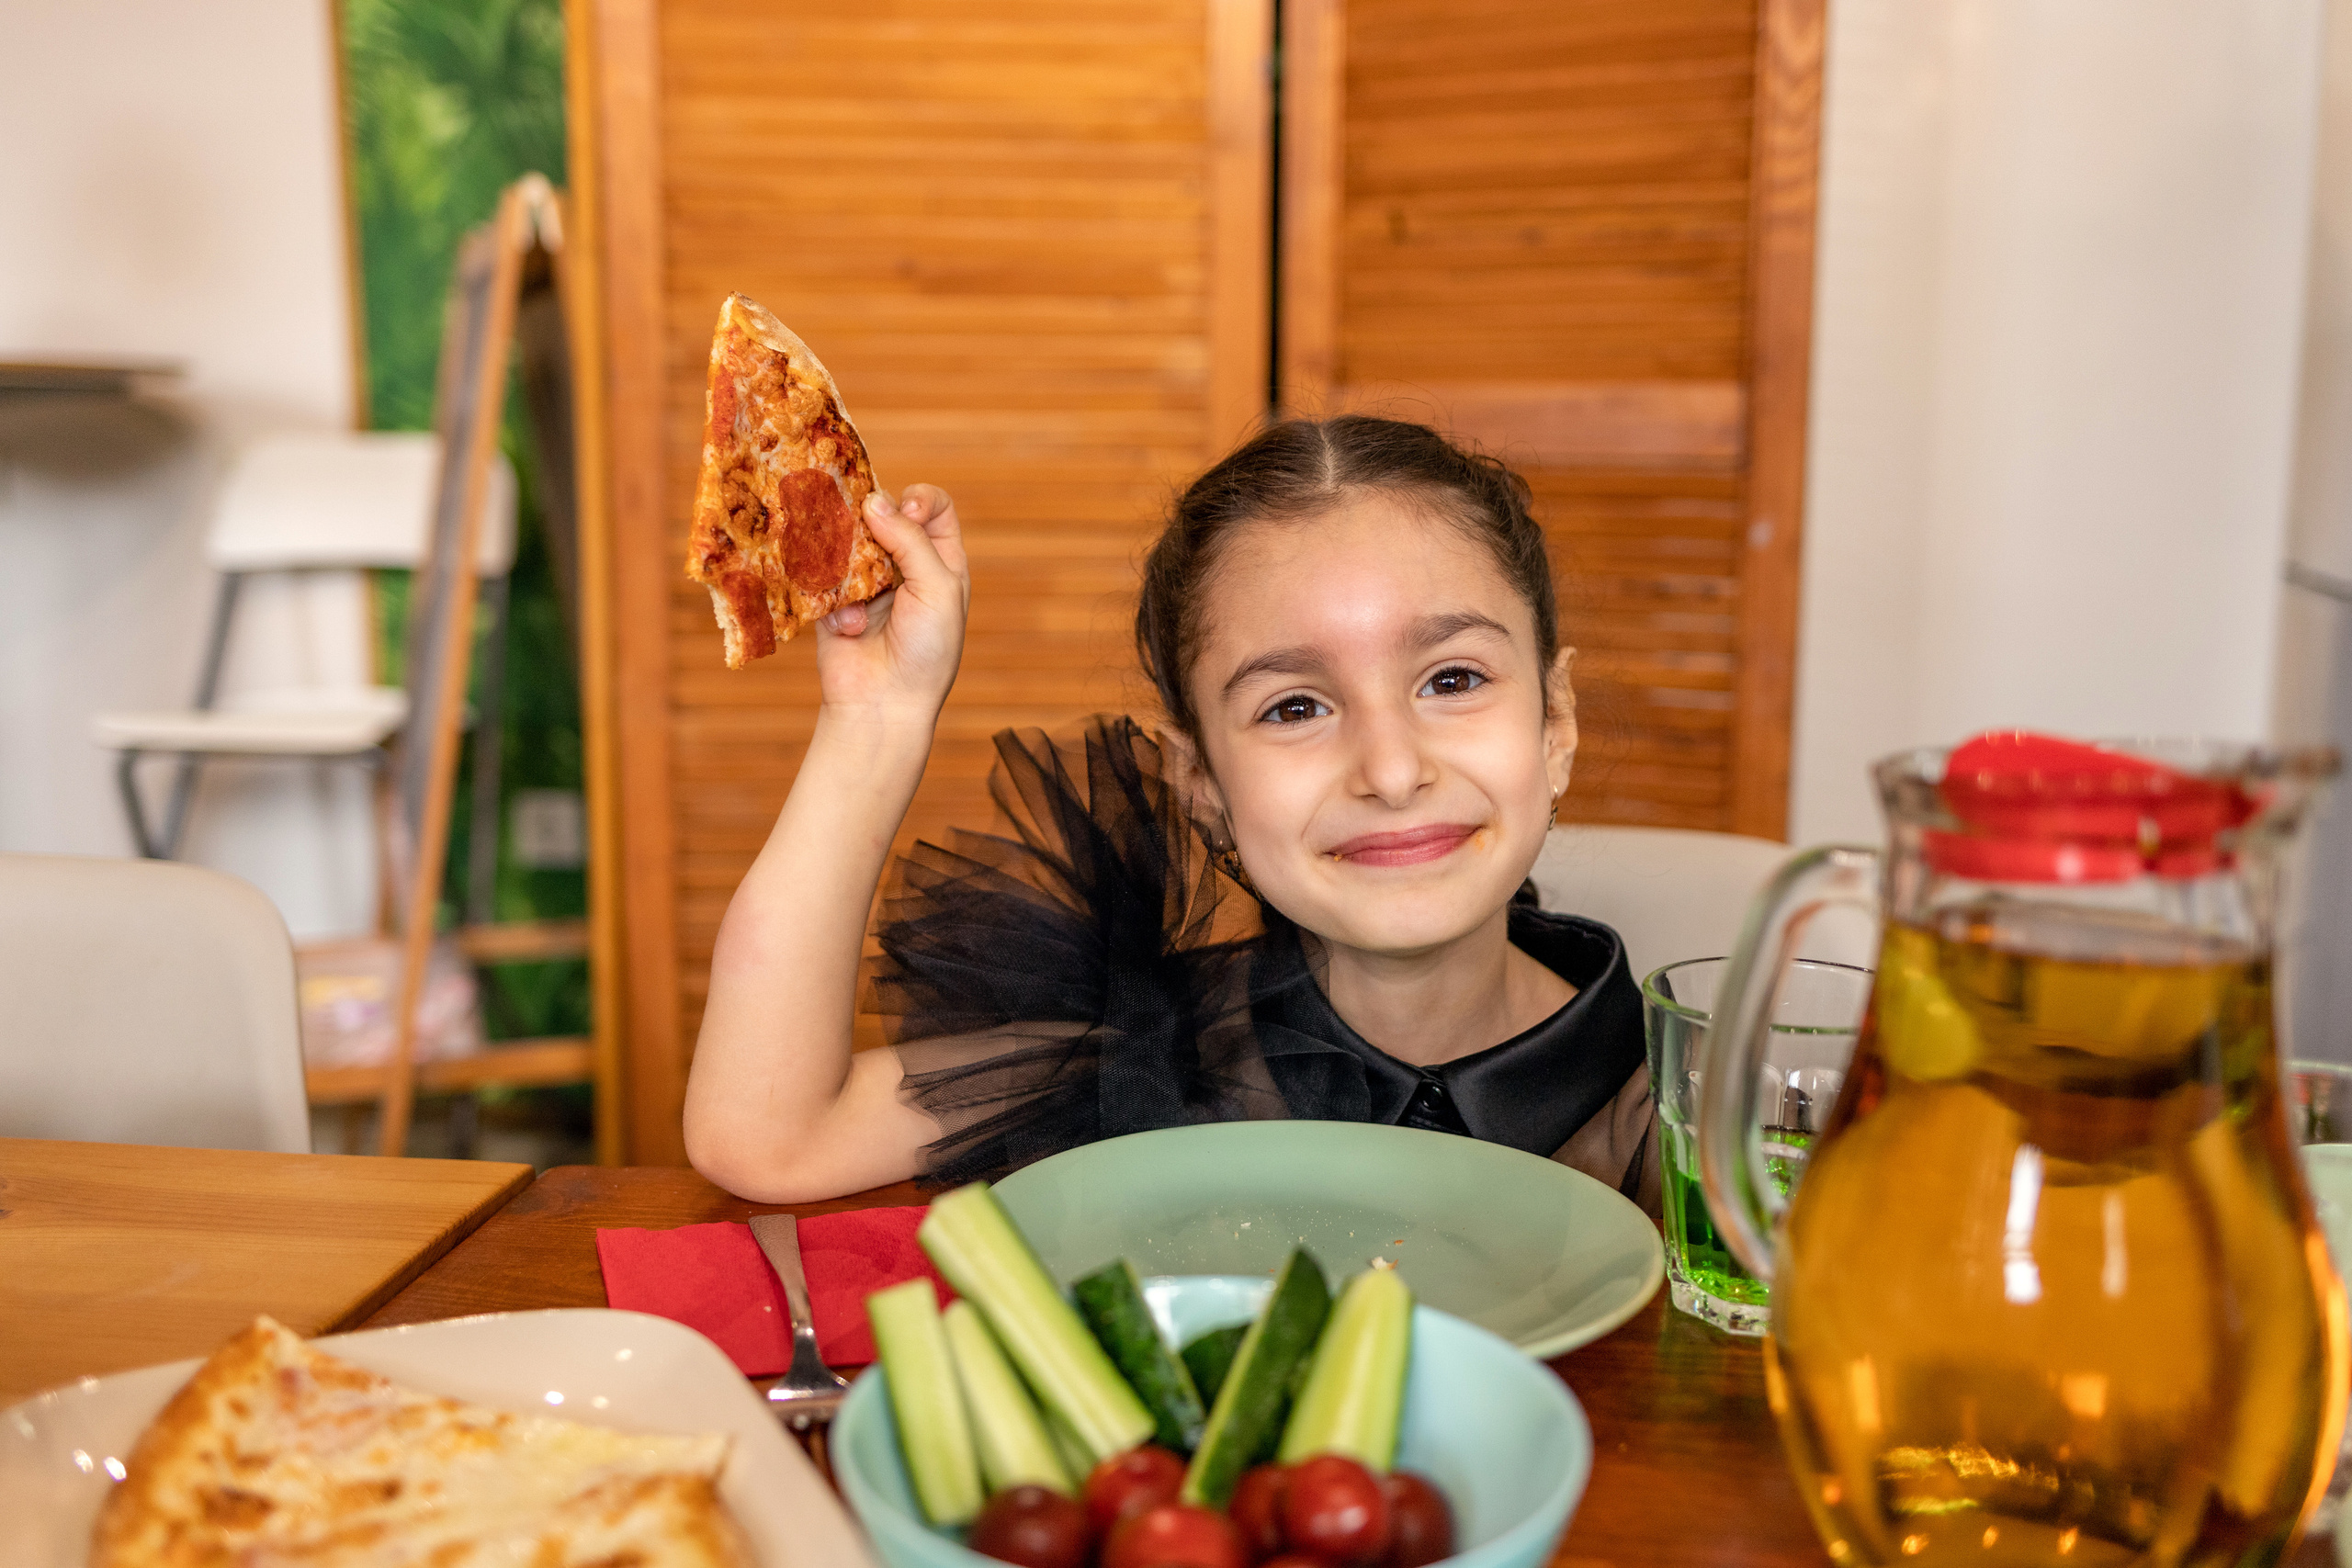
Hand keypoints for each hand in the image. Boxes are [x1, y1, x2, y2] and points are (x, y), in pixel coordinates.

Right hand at [814, 483, 968, 722]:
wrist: (885, 705)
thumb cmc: (926, 651)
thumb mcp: (937, 589)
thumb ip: (910, 540)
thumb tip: (874, 500)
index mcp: (941, 562)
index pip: (932, 508)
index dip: (919, 498)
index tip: (906, 507)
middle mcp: (904, 567)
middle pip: (884, 516)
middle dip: (873, 522)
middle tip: (867, 531)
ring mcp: (866, 583)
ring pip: (848, 541)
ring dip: (851, 562)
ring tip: (862, 592)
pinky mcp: (832, 600)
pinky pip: (822, 575)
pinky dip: (836, 599)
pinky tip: (852, 629)